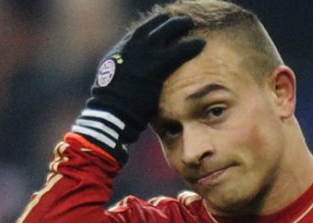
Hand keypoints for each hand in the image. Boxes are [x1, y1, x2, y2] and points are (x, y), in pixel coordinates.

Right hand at [71, 14, 204, 161]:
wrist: (111, 113)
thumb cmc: (111, 107)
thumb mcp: (111, 84)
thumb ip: (123, 75)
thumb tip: (129, 79)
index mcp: (119, 52)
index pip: (138, 33)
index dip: (151, 27)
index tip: (161, 22)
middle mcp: (131, 48)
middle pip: (152, 27)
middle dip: (165, 22)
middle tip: (178, 20)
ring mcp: (143, 55)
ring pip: (166, 32)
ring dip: (179, 26)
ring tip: (189, 23)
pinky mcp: (156, 66)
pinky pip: (179, 51)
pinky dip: (191, 46)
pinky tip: (201, 43)